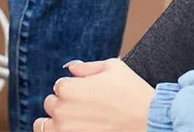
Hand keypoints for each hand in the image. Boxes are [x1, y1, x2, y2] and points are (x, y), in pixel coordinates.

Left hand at [34, 59, 154, 131]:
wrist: (149, 121)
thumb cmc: (132, 94)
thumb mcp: (113, 68)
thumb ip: (86, 67)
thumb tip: (70, 68)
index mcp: (69, 88)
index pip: (59, 86)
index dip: (73, 88)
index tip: (85, 93)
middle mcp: (63, 112)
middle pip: (51, 105)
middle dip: (64, 104)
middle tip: (84, 108)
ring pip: (45, 127)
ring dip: (56, 123)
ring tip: (74, 122)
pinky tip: (77, 129)